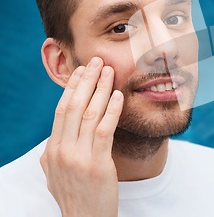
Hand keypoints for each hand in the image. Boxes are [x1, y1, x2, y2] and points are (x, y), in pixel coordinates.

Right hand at [40, 57, 122, 216]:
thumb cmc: (77, 195)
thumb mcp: (58, 172)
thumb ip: (59, 150)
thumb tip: (61, 131)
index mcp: (52, 150)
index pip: (61, 110)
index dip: (72, 88)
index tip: (82, 70)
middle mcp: (61, 151)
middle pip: (73, 106)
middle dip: (85, 81)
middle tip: (96, 61)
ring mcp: (78, 158)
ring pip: (89, 114)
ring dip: (100, 89)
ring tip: (109, 70)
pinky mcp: (97, 164)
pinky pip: (104, 130)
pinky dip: (111, 110)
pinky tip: (118, 95)